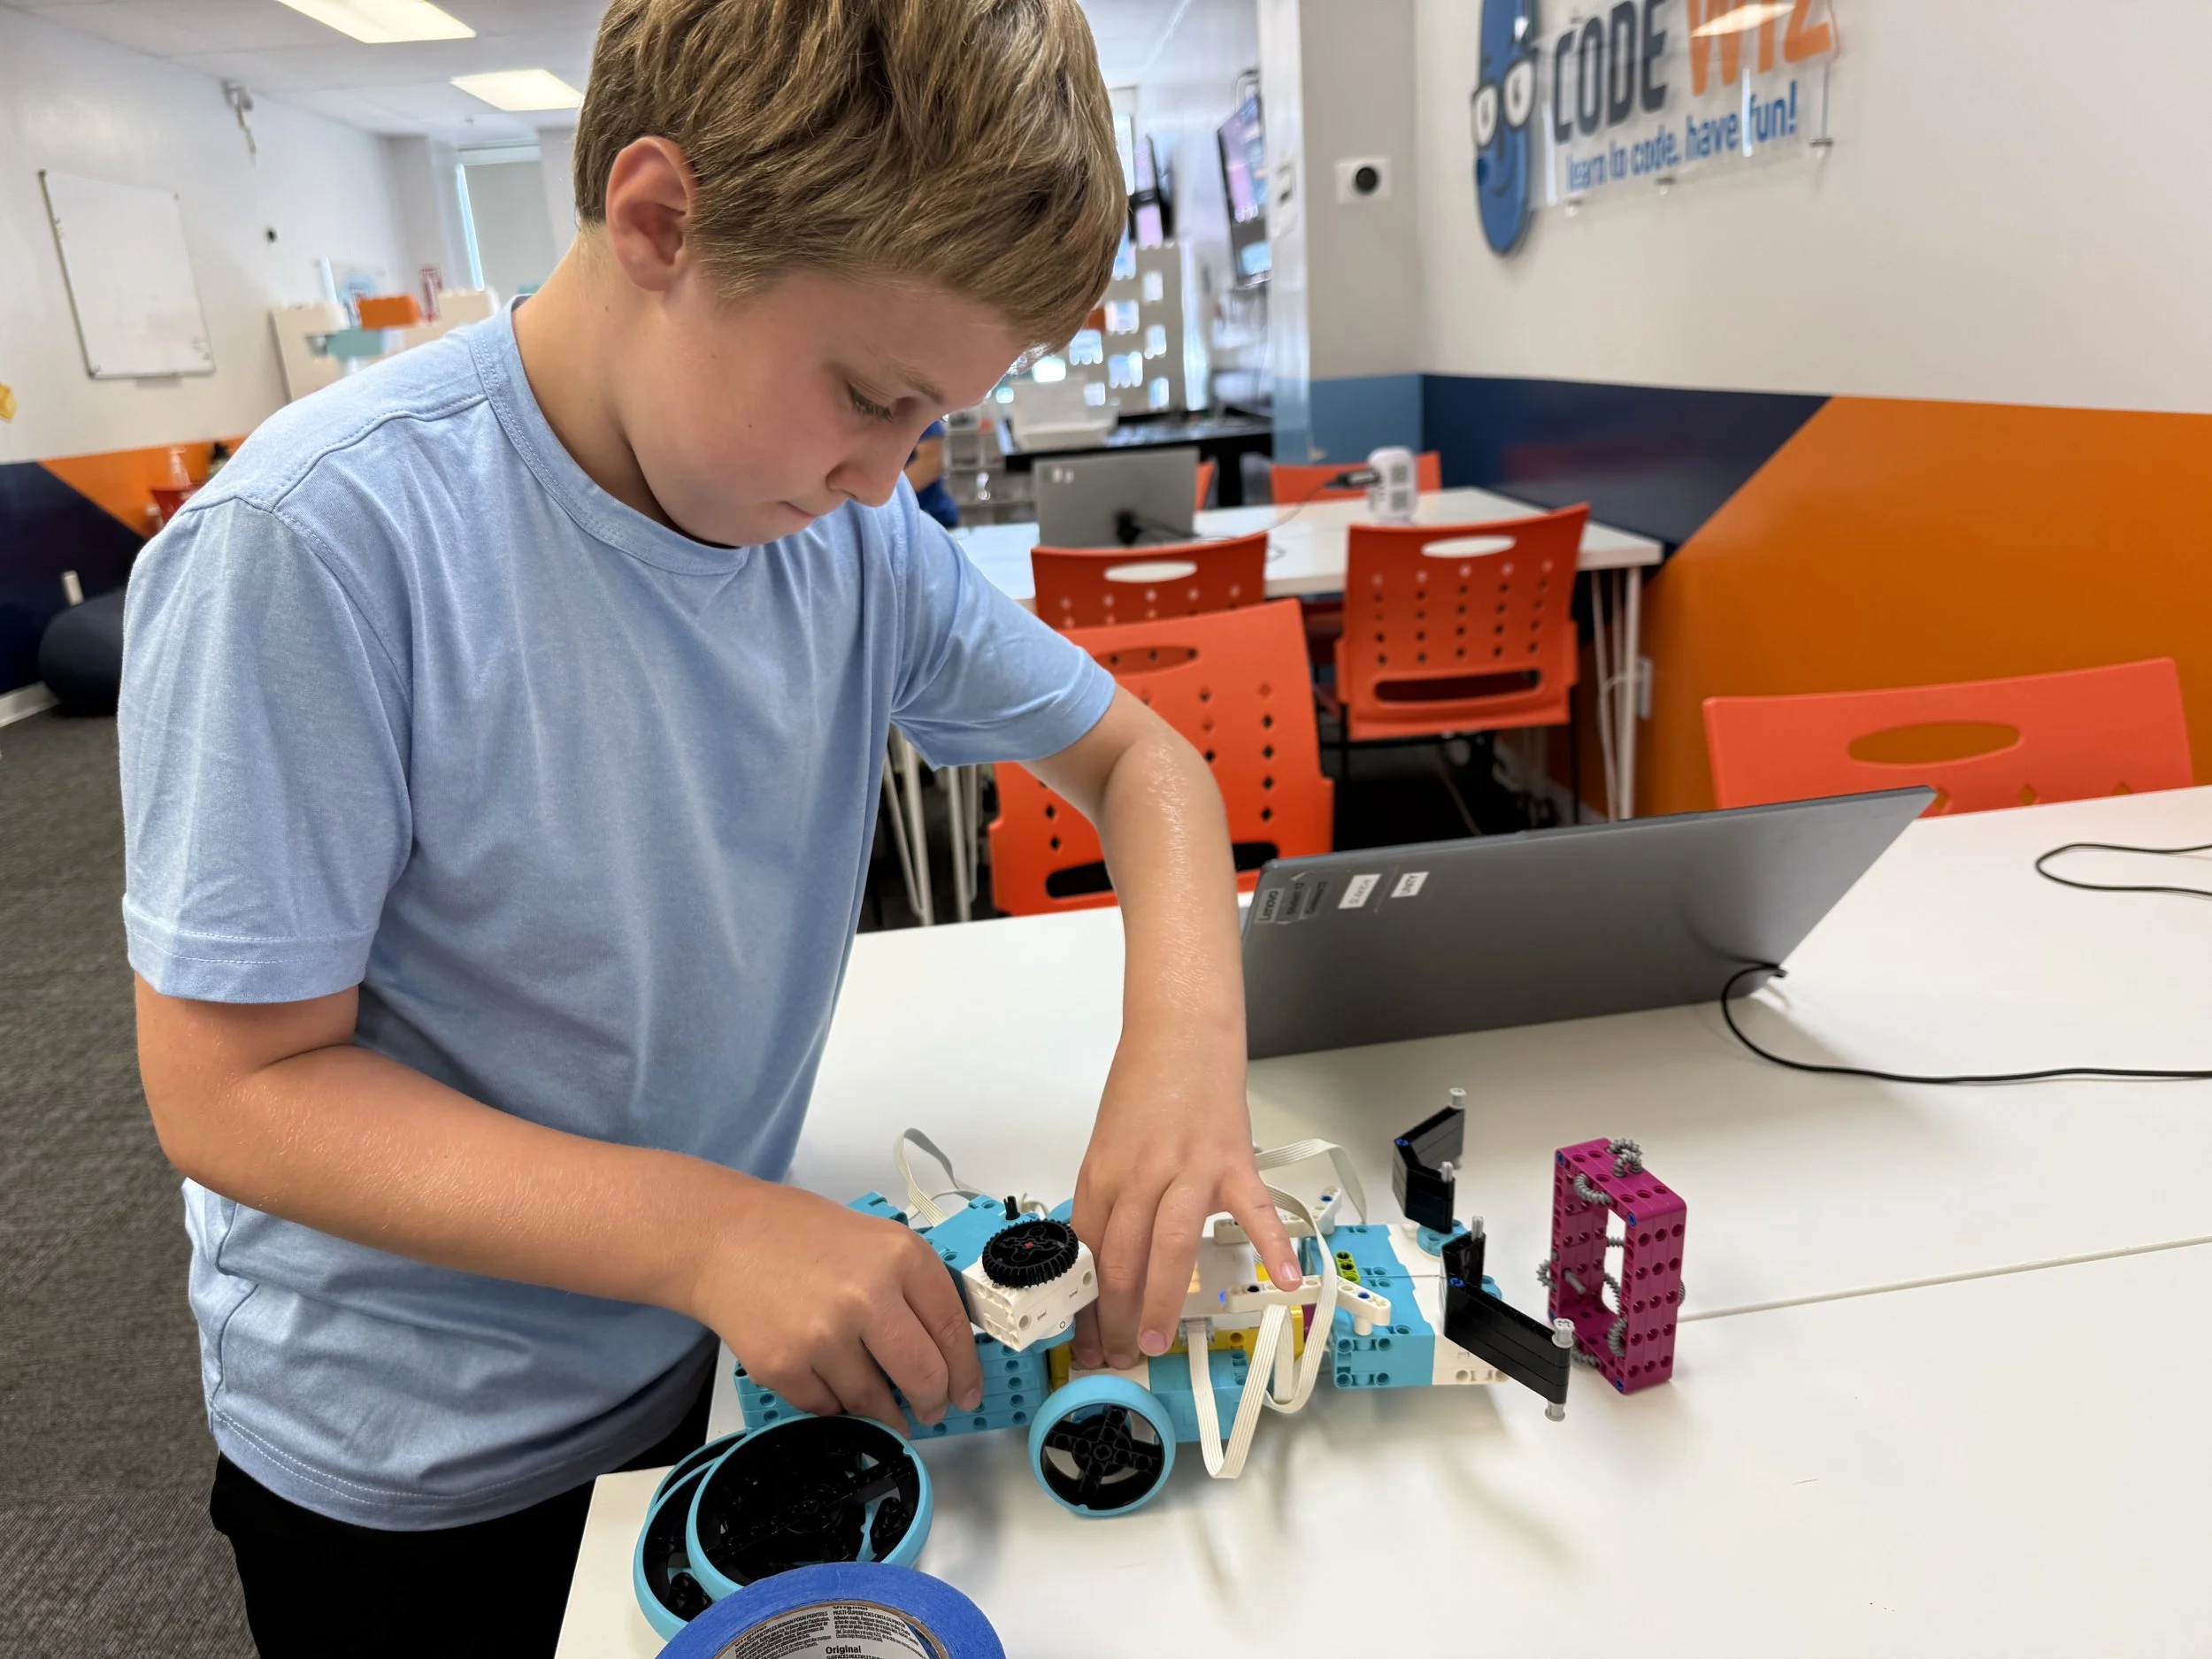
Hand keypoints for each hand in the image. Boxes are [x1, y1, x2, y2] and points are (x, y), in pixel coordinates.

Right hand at [684, 1177, 982, 1429]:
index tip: (968, 1391)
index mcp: (900, 1257)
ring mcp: (824, 1336)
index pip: (954, 1331)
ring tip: (882, 1402)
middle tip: (931, 1408)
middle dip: (934, 1402)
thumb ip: (914, 1286)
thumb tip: (949, 1342)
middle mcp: (867, 1296)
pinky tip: (827, 1377)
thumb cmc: (797, 1234)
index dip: (967, 1371)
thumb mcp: (875, 1239)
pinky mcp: (785, 1367)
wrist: (721, 1238)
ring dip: (884, 1411)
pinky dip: (833, 1402)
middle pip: (925, 1376)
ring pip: (874, 1402)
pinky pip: (827, 1407)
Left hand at [1069, 1032, 1302, 1369]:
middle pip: (1120, 1260)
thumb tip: (1106, 1260)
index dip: (1082, 1307)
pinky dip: (1271, 1244)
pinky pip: (1253, 1208)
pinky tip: (1283, 1281)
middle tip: (1117, 1358)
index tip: (1083, 1344)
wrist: (1181, 1031)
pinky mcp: (1231, 1158)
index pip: (1086, 1256)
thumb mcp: (1107, 1146)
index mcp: (1101, 1175)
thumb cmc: (1145, 1084)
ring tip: (1158, 1342)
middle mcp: (1138, 1176)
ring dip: (1161, 1301)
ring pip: (1168, 1246)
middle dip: (1115, 1320)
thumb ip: (1109, 1200)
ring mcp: (1186, 1168)